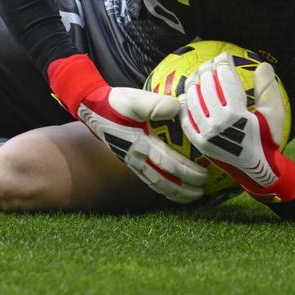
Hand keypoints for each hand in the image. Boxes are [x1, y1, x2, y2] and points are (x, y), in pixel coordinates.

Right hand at [48, 54, 207, 202]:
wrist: (90, 107)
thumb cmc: (114, 102)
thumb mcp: (134, 99)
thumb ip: (155, 104)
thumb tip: (177, 108)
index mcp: (140, 144)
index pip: (168, 163)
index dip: (187, 172)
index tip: (204, 176)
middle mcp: (136, 157)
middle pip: (164, 179)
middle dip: (184, 188)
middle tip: (202, 191)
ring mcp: (131, 160)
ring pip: (156, 183)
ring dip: (174, 192)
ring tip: (191, 196)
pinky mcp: (128, 159)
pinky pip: (148, 179)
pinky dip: (162, 187)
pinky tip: (170, 189)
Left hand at [182, 54, 294, 202]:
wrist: (259, 171)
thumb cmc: (268, 141)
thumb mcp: (275, 115)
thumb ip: (267, 89)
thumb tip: (263, 65)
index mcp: (236, 114)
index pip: (225, 79)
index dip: (223, 63)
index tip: (224, 56)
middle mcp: (217, 123)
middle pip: (207, 85)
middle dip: (208, 68)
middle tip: (212, 62)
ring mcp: (205, 133)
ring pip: (193, 99)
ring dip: (195, 82)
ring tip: (199, 74)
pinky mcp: (198, 143)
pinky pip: (185, 119)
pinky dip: (184, 104)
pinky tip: (187, 95)